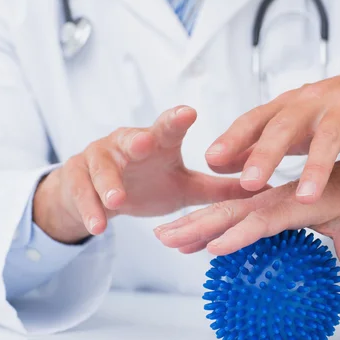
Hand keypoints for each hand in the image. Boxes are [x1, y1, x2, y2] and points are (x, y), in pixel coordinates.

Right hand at [33, 106, 254, 243]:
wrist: (100, 195)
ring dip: (109, 183)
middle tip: (146, 142)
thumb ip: (219, 189)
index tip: (188, 114)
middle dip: (138, 139)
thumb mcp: (185, 188)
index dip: (176, 119)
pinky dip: (90, 209)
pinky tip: (99, 226)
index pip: (169, 127)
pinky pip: (81, 193)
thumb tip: (263, 190)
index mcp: (158, 142)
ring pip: (102, 167)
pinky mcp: (76, 176)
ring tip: (118, 199)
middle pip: (133, 137)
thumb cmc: (148, 183)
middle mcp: (128, 143)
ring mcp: (99, 157)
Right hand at [154, 158, 339, 272]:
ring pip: (223, 208)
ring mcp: (264, 198)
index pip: (262, 220)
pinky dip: (205, 219)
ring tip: (162, 235)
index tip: (214, 247)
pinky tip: (187, 232)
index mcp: (294, 201)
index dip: (239, 235)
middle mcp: (273, 197)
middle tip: (165, 239)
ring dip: (192, 221)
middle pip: (231, 212)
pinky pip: (229, 208)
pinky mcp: (260, 199)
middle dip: (198, 225)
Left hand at [205, 60, 339, 215]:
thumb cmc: (334, 109)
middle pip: (286, 125)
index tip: (211, 160)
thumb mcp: (296, 122)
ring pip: (329, 138)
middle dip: (266, 153)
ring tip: (305, 200)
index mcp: (290, 105)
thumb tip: (216, 162)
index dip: (234, 137)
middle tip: (249, 183)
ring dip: (316, 169)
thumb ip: (259, 142)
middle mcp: (314, 102)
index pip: (256, 118)